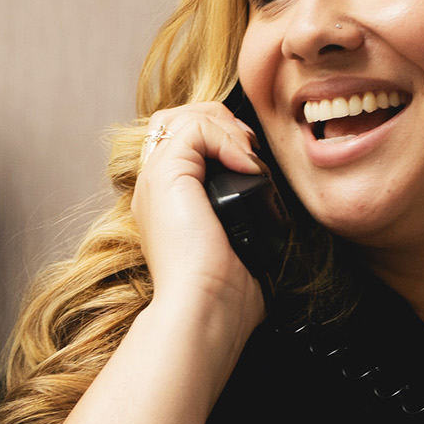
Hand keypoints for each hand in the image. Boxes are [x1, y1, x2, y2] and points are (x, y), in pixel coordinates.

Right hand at [130, 102, 270, 331]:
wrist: (203, 306)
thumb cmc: (221, 292)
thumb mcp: (235, 244)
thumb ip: (241, 215)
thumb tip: (268, 199)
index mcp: (166, 202)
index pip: (184, 144)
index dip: (220, 139)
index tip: (251, 164)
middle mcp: (155, 187)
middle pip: (179, 121)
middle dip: (222, 123)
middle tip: (250, 153)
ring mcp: (155, 179)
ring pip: (184, 117)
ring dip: (226, 128)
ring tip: (248, 158)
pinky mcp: (165, 174)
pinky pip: (195, 128)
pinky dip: (227, 139)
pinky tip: (245, 166)